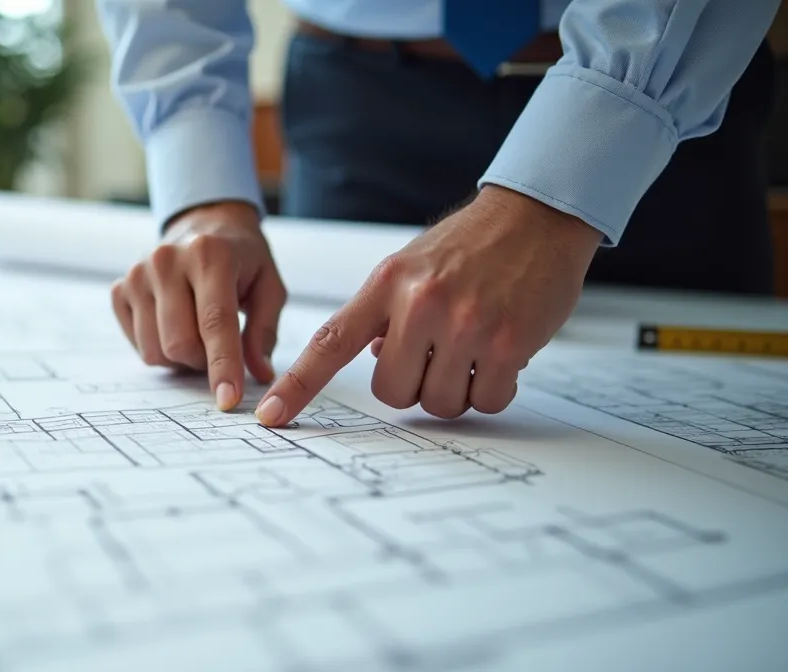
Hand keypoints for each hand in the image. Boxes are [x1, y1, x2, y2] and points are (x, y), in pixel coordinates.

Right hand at [111, 201, 287, 409]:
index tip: (227, 400)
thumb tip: (260, 374)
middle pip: (179, 344)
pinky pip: (138, 345)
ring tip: (198, 334)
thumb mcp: (269, 287)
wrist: (204, 225)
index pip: (215, 323)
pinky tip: (174, 324)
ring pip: (155, 351)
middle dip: (202, 362)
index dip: (222, 366)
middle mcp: (166, 260)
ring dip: (181, 359)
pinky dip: (159, 348)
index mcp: (210, 255)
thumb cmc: (242, 261)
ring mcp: (137, 274)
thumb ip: (265, 331)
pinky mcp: (120, 288)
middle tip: (219, 350)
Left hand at [254, 185, 601, 424]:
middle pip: (392, 392)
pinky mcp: (509, 344)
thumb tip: (373, 358)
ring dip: (455, 389)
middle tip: (436, 355)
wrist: (537, 216)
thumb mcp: (409, 268)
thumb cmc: (470, 246)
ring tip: (472, 349)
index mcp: (386, 285)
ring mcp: (465, 325)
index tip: (270, 415)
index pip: (329, 342)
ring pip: (439, 403)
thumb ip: (383, 314)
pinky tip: (501, 356)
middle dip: (412, 385)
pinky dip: (492, 390)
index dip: (298, 385)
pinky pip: (486, 401)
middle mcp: (420, 304)